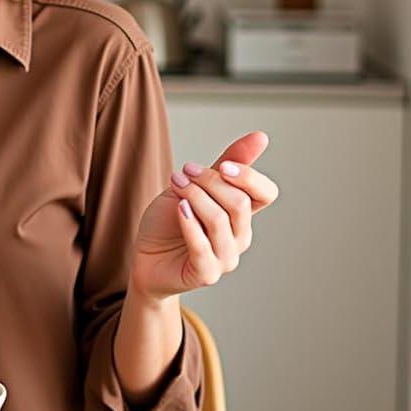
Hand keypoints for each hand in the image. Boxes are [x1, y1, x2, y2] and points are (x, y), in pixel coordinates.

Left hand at [129, 132, 278, 300]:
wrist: (145, 255)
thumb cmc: (170, 221)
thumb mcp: (195, 185)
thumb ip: (226, 164)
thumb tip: (261, 137)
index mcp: (241, 215)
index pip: (265, 194)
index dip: (248, 176)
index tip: (222, 164)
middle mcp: (239, 238)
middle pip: (239, 203)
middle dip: (209, 181)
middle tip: (184, 172)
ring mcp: (225, 259)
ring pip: (220, 221)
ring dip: (194, 197)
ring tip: (175, 186)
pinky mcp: (206, 274)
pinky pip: (202, 248)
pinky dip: (189, 224)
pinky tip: (179, 209)